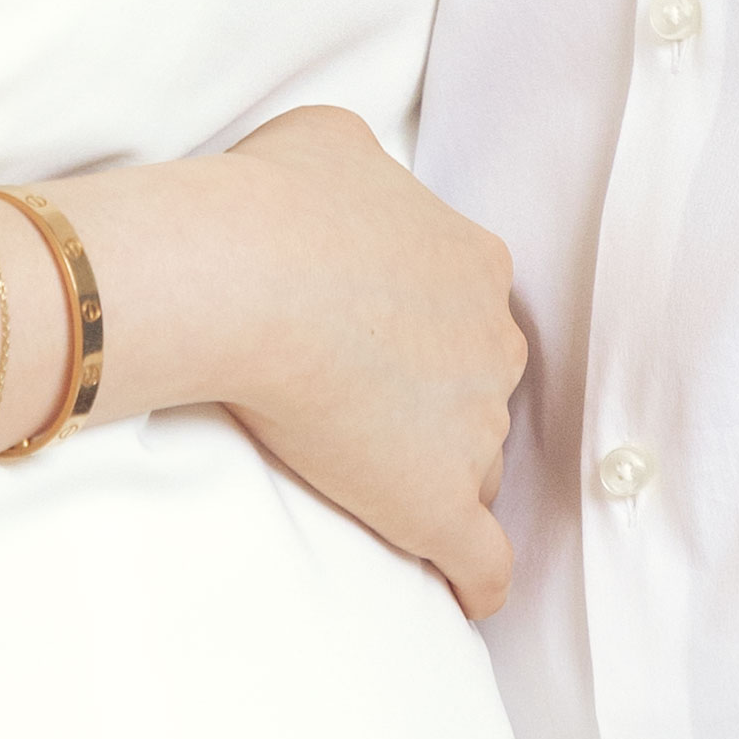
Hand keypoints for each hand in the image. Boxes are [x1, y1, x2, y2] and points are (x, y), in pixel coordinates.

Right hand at [132, 108, 527, 615]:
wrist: (246, 275)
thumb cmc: (275, 202)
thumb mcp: (328, 141)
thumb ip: (361, 171)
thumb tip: (345, 185)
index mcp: (473, 263)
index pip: (467, 313)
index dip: (424, 334)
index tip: (374, 345)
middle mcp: (492, 343)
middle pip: (477, 390)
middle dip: (436, 404)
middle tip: (362, 412)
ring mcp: (474, 427)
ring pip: (474, 464)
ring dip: (437, 475)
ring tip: (379, 493)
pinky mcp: (438, 502)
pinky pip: (484, 561)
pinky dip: (478, 581)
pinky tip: (466, 596)